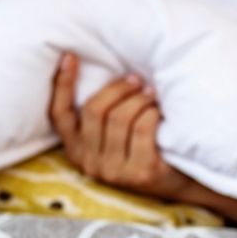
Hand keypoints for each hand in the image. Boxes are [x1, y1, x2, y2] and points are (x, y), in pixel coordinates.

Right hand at [49, 52, 191, 199]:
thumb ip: (101, 113)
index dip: (62, 85)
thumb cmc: (143, 145)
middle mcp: (89, 163)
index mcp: (76, 150)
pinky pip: (142, 128)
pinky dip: (152, 113)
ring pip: (119, 118)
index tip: (70, 57)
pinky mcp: (139, 173)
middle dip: (117, 89)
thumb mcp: (113, 132)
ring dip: (139, 99)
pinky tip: (159, 113)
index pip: (59, 115)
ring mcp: (113, 171)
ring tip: (151, 95)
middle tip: (136, 79)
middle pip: (94, 111)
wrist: (177, 180)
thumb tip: (99, 67)